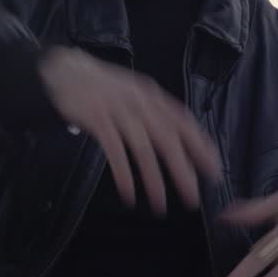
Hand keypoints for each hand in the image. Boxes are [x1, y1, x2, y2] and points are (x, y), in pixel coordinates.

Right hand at [39, 46, 221, 215]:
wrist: (64, 70)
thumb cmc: (102, 87)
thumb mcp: (133, 92)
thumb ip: (153, 112)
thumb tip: (176, 140)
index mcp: (151, 95)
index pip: (183, 122)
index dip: (200, 146)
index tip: (212, 169)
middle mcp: (139, 102)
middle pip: (167, 139)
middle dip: (182, 170)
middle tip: (193, 197)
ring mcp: (118, 111)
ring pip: (143, 149)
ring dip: (153, 180)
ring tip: (160, 205)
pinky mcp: (98, 121)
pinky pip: (115, 152)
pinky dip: (123, 175)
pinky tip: (129, 194)